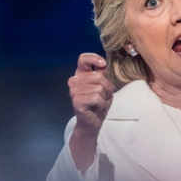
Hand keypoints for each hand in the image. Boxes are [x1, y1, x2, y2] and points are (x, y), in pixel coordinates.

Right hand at [68, 53, 113, 172]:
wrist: (93, 121)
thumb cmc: (98, 103)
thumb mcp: (105, 85)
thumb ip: (103, 73)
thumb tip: (103, 62)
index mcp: (81, 74)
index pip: (83, 58)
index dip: (94, 58)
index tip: (102, 64)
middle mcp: (75, 80)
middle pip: (98, 76)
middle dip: (106, 87)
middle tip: (102, 96)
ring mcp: (74, 91)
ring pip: (99, 88)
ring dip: (103, 97)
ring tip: (98, 103)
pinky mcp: (76, 100)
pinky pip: (96, 97)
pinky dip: (100, 104)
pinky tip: (95, 108)